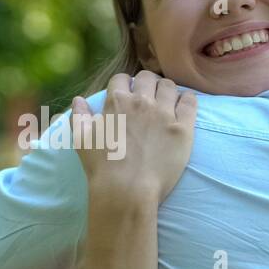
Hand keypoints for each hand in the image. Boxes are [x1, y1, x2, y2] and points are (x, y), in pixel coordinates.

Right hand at [71, 71, 196, 205]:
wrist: (127, 190)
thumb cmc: (101, 167)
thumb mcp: (82, 140)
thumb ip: (79, 116)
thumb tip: (78, 99)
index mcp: (117, 101)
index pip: (121, 79)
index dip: (123, 85)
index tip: (126, 93)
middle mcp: (142, 101)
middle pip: (148, 78)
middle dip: (146, 84)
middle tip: (147, 96)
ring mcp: (165, 113)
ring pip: (169, 86)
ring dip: (166, 90)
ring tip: (166, 101)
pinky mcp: (183, 128)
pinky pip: (190, 102)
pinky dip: (187, 99)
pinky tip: (184, 104)